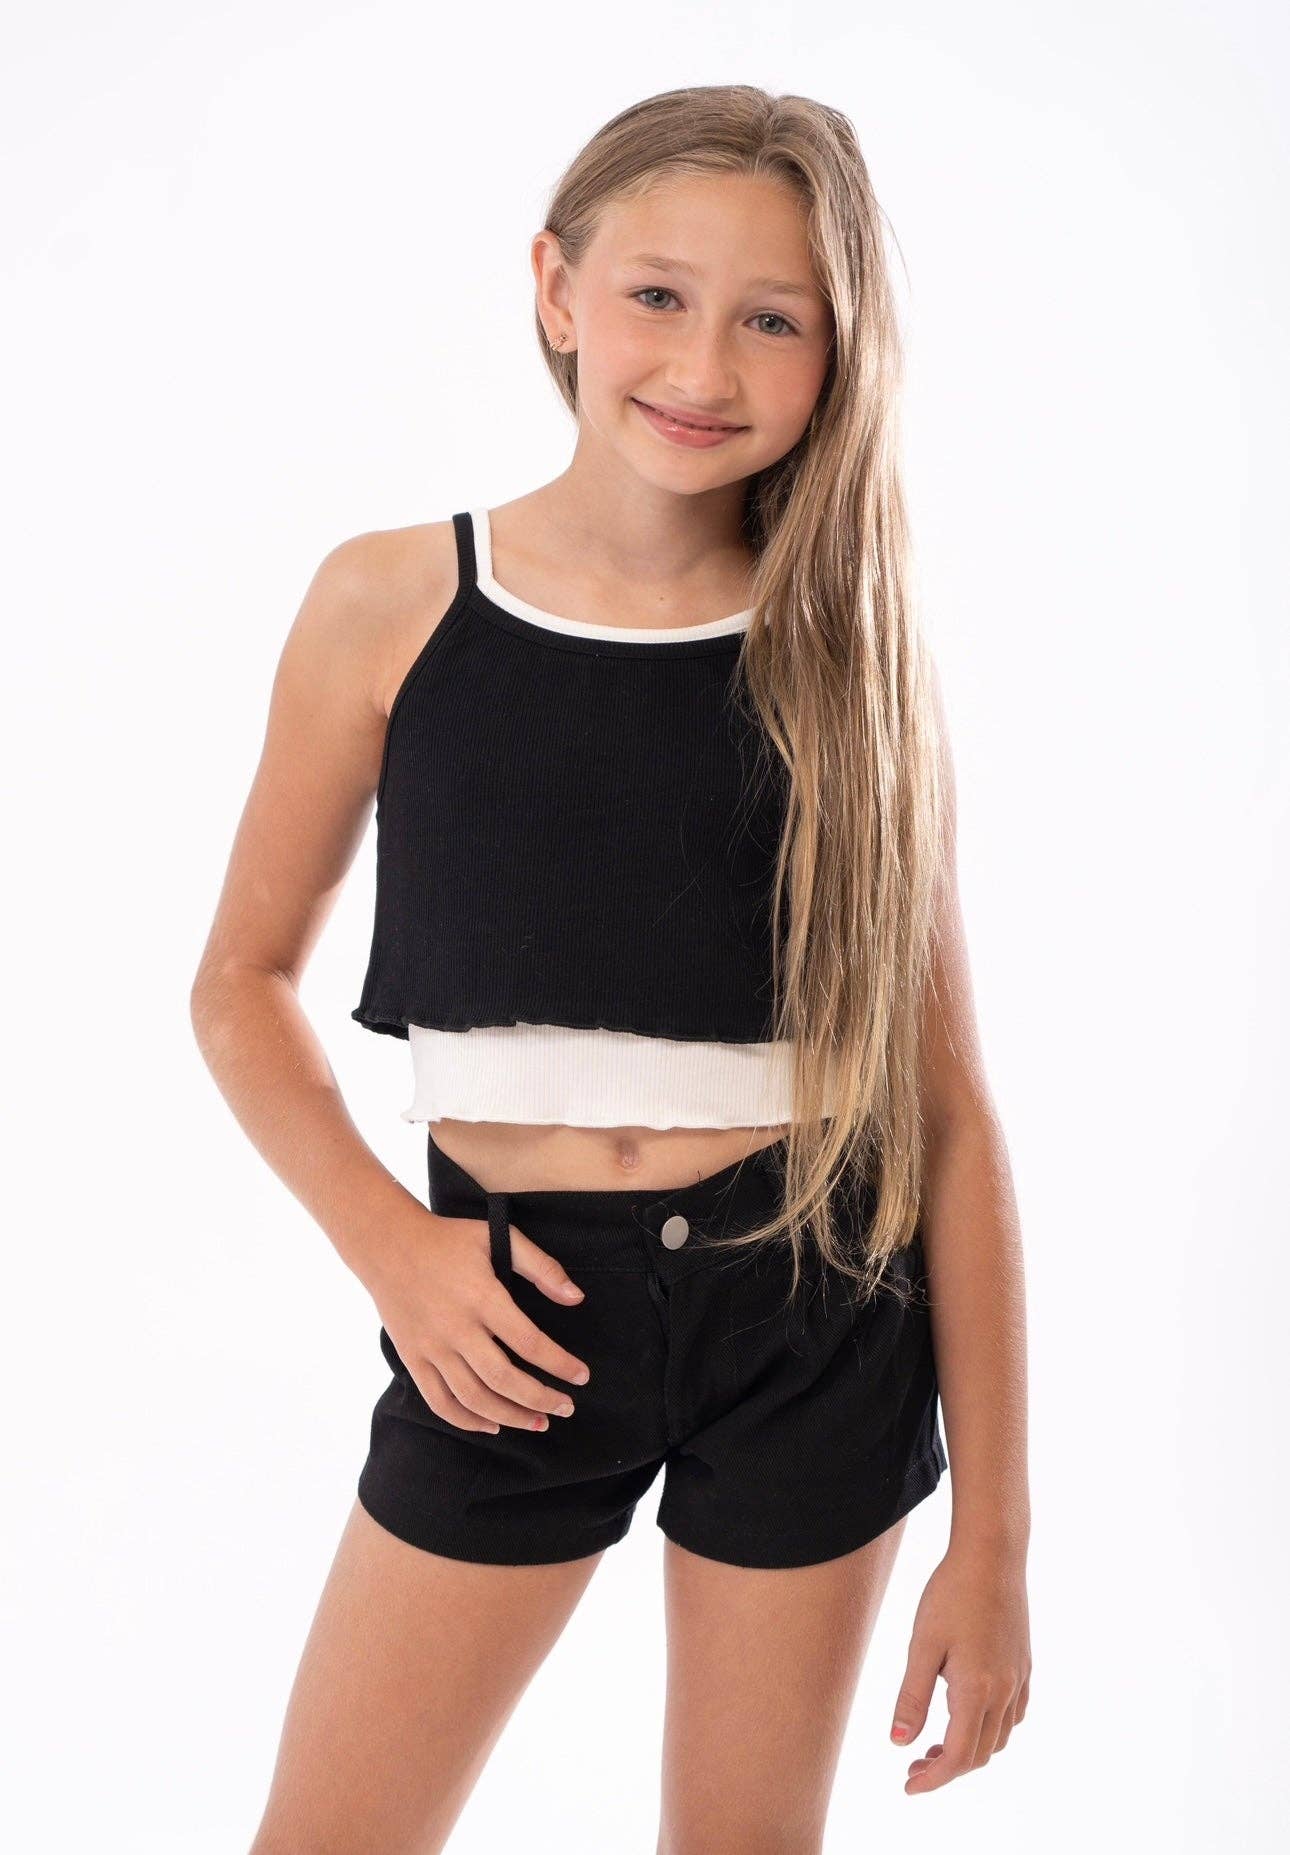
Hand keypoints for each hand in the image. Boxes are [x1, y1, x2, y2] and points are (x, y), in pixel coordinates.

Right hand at [365, 1206, 591, 1434]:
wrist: (386, 1244)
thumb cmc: (448, 1239)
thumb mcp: (496, 1236)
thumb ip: (540, 1265)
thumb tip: (576, 1298)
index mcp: (482, 1296)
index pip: (529, 1342)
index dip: (559, 1364)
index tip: (582, 1376)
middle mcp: (456, 1328)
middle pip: (503, 1379)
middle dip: (540, 1400)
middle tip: (566, 1408)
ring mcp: (431, 1347)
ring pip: (473, 1398)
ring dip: (510, 1417)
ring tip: (538, 1424)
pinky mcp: (413, 1359)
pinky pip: (440, 1402)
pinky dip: (467, 1421)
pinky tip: (492, 1425)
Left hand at [890, 1541, 1030, 1792]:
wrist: (993, 1555)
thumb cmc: (951, 1594)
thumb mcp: (922, 1644)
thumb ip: (912, 1696)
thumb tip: (899, 1743)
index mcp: (977, 1690)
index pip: (958, 1757)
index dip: (934, 1779)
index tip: (908, 1785)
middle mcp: (1005, 1691)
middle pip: (980, 1753)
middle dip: (948, 1767)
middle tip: (914, 1763)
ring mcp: (1019, 1679)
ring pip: (999, 1737)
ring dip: (970, 1750)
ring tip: (935, 1742)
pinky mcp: (1024, 1665)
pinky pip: (1013, 1715)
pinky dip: (991, 1729)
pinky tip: (968, 1715)